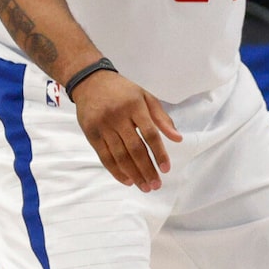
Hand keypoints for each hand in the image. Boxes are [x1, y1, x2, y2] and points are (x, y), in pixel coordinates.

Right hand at [72, 68, 181, 191]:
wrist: (90, 82)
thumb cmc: (123, 91)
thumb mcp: (146, 97)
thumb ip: (162, 118)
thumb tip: (178, 138)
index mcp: (135, 106)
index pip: (150, 134)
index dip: (159, 153)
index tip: (166, 169)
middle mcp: (118, 117)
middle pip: (134, 148)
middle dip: (146, 169)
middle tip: (156, 185)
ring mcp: (102, 126)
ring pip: (119, 155)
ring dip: (133, 174)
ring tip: (144, 187)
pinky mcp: (91, 134)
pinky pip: (104, 156)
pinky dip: (116, 170)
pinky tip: (127, 180)